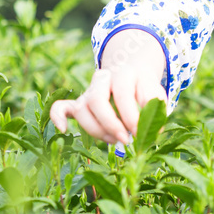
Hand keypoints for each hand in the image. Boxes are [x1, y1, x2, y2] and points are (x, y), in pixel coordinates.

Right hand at [50, 29, 166, 143]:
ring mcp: (89, 91)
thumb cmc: (144, 90)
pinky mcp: (78, 104)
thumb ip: (154, 110)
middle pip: (97, 100)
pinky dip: (58, 117)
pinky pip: (60, 107)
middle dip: (111, 124)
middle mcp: (103, 78)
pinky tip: (63, 130)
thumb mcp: (155, 94)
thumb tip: (150, 133)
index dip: (130, 116)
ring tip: (114, 140)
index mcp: (124, 73)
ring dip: (97, 130)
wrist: (133, 77)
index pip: (122, 93)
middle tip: (125, 140)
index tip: (140, 133)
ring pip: (82, 109)